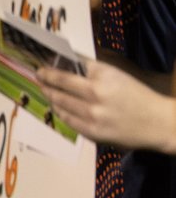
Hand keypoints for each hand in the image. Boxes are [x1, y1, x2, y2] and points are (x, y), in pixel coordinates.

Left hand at [35, 57, 175, 154]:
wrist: (158, 123)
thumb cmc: (139, 97)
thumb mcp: (119, 77)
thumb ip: (94, 73)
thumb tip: (69, 66)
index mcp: (105, 77)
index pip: (72, 68)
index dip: (54, 67)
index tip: (44, 65)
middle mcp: (96, 94)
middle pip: (60, 84)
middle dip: (46, 79)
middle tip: (38, 74)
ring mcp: (92, 115)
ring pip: (60, 103)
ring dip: (49, 94)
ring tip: (43, 88)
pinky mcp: (92, 132)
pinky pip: (67, 120)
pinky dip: (59, 111)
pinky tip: (55, 106)